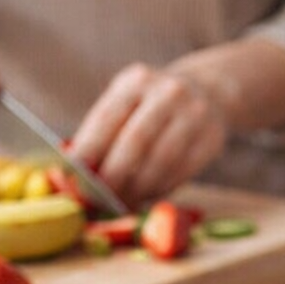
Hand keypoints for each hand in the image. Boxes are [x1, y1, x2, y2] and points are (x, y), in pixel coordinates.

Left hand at [69, 62, 229, 207]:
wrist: (211, 93)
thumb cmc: (154, 107)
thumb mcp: (129, 103)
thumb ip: (104, 132)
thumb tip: (75, 175)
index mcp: (136, 81)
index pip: (105, 119)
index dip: (87, 152)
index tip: (72, 180)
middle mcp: (168, 93)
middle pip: (135, 142)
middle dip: (113, 177)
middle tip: (97, 201)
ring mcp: (194, 115)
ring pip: (161, 162)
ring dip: (137, 188)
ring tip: (121, 202)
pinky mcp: (212, 140)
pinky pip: (181, 172)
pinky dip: (159, 189)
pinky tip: (146, 195)